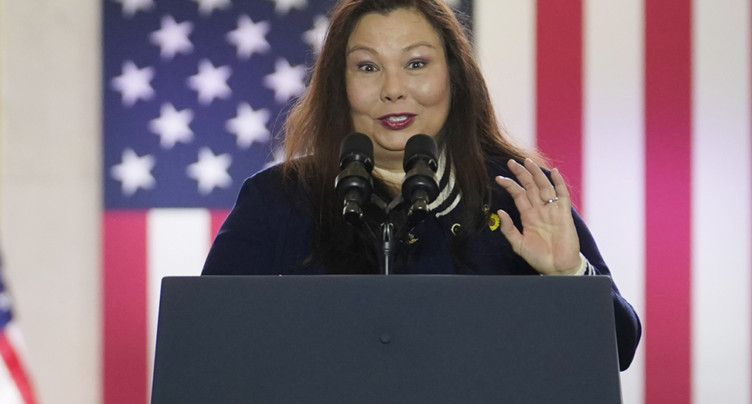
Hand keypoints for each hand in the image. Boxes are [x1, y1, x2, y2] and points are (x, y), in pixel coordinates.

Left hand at [494, 158, 580, 274]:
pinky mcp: (564, 214)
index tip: (499, 178)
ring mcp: (552, 210)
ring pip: (544, 187)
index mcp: (528, 216)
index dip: (510, 185)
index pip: (518, 195)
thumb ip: (509, 229)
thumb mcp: (518, 244)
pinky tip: (553, 172)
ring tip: (528, 162)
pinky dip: (559, 183)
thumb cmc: (539, 257)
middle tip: (511, 162)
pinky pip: (562, 195)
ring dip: (536, 174)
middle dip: (521, 174)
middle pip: (530, 187)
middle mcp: (540, 210)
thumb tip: (500, 211)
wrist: (557, 268)